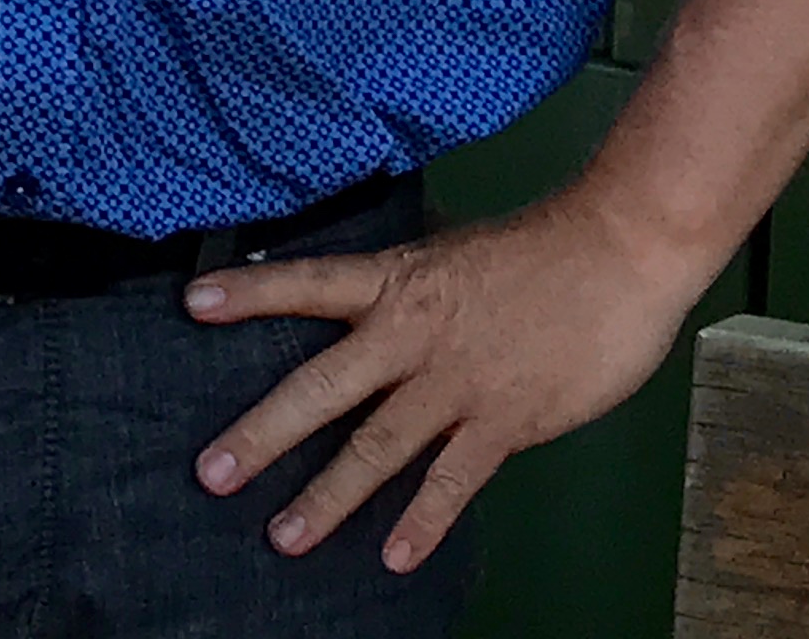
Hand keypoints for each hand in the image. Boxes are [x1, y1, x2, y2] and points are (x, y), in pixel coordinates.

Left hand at [186, 188, 714, 572]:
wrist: (617, 253)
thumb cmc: (537, 251)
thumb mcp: (450, 254)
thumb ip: (405, 287)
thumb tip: (362, 296)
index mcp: (395, 283)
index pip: (306, 283)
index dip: (249, 292)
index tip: (191, 303)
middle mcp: (411, 334)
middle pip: (321, 386)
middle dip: (263, 433)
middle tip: (212, 472)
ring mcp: (455, 381)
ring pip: (377, 447)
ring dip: (327, 496)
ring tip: (282, 536)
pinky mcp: (505, 420)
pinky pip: (453, 479)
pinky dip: (422, 520)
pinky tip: (394, 557)